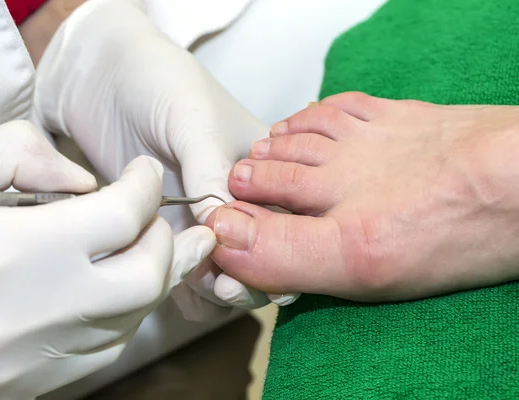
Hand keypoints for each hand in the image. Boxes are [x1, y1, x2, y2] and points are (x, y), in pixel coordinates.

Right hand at [0, 121, 214, 398]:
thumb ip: (21, 156)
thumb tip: (88, 183)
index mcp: (1, 251)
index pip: (118, 218)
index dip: (144, 189)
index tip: (144, 175)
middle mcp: (25, 314)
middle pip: (143, 279)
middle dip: (164, 241)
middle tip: (161, 217)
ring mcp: (29, 363)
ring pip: (132, 321)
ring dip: (154, 280)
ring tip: (162, 250)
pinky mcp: (26, 388)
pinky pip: (103, 353)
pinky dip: (123, 316)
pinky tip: (119, 291)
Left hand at [33, 0, 298, 315]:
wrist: (101, 78)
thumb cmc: (158, 82)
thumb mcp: (191, 118)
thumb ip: (210, 171)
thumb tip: (222, 227)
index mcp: (267, 168)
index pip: (288, 220)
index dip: (275, 250)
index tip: (248, 265)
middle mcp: (242, 199)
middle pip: (263, 256)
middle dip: (248, 279)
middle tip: (221, 286)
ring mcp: (204, 219)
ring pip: (228, 273)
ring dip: (218, 290)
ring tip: (197, 285)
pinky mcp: (170, 231)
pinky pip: (189, 275)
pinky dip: (187, 291)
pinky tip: (175, 286)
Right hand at [207, 92, 518, 301]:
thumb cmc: (454, 228)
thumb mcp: (358, 264)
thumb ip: (284, 253)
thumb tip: (226, 240)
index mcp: (324, 201)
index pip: (261, 211)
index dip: (233, 217)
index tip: (217, 222)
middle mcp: (341, 167)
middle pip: (281, 167)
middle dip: (252, 175)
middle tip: (234, 181)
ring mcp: (370, 138)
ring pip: (307, 135)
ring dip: (279, 143)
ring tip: (262, 149)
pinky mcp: (401, 118)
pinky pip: (344, 106)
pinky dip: (317, 112)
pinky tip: (311, 117)